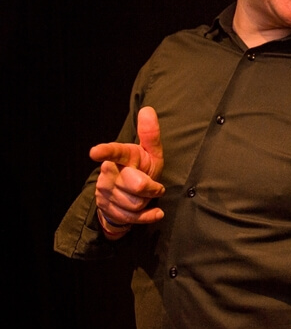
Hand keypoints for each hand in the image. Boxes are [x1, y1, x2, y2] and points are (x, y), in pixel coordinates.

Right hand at [92, 106, 165, 233]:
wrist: (130, 196)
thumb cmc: (142, 169)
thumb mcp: (150, 153)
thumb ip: (150, 135)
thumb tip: (148, 110)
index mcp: (121, 157)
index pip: (114, 152)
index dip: (105, 151)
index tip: (95, 152)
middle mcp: (109, 173)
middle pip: (135, 185)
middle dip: (149, 188)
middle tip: (153, 185)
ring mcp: (106, 193)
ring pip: (134, 204)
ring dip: (146, 202)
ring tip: (145, 196)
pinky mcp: (108, 210)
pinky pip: (132, 218)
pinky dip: (148, 217)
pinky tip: (157, 213)